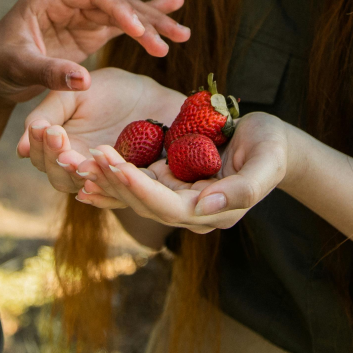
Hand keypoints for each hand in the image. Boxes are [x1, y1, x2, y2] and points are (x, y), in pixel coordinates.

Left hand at [0, 0, 188, 104]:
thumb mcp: (18, 68)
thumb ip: (50, 72)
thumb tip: (85, 81)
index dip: (118, 8)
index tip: (138, 30)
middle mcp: (69, 0)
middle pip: (115, 0)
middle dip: (146, 17)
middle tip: (175, 37)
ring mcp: (81, 14)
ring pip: (124, 12)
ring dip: (153, 23)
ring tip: (183, 34)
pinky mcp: (88, 31)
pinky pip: (122, 23)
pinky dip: (145, 22)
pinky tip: (174, 9)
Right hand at [16, 68, 184, 197]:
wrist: (156, 94)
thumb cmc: (113, 91)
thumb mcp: (77, 93)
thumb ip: (49, 113)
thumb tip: (20, 148)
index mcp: (63, 151)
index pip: (41, 159)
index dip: (40, 145)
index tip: (43, 126)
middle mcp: (83, 172)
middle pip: (60, 179)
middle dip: (57, 159)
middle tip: (58, 137)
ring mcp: (110, 180)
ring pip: (89, 187)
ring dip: (82, 171)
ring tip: (78, 157)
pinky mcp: (138, 185)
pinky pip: (124, 190)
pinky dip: (115, 181)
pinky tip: (111, 167)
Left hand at [73, 110, 292, 232]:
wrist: (270, 141)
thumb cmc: (272, 148)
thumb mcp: (266, 163)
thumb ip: (243, 189)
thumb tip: (205, 206)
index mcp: (211, 211)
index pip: (167, 207)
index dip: (138, 187)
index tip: (114, 164)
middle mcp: (190, 210)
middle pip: (144, 202)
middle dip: (115, 181)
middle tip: (88, 157)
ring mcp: (178, 195)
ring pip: (136, 193)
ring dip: (108, 179)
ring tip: (79, 162)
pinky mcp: (171, 179)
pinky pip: (138, 181)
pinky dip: (114, 174)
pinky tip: (89, 166)